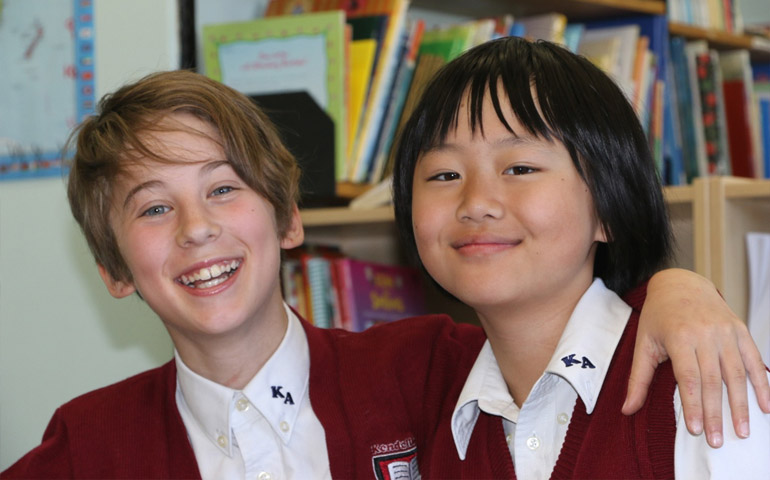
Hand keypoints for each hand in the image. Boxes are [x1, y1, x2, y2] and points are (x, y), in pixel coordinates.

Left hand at [622, 268, 769, 446]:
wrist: (681, 283)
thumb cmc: (659, 316)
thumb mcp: (643, 343)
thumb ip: (637, 379)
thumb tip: (626, 409)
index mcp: (679, 336)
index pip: (688, 378)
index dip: (694, 406)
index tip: (697, 430)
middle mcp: (705, 333)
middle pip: (713, 381)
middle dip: (716, 413)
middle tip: (716, 441)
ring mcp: (726, 331)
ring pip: (736, 374)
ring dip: (741, 405)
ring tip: (742, 431)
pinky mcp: (740, 330)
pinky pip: (754, 360)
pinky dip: (761, 384)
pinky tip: (764, 406)